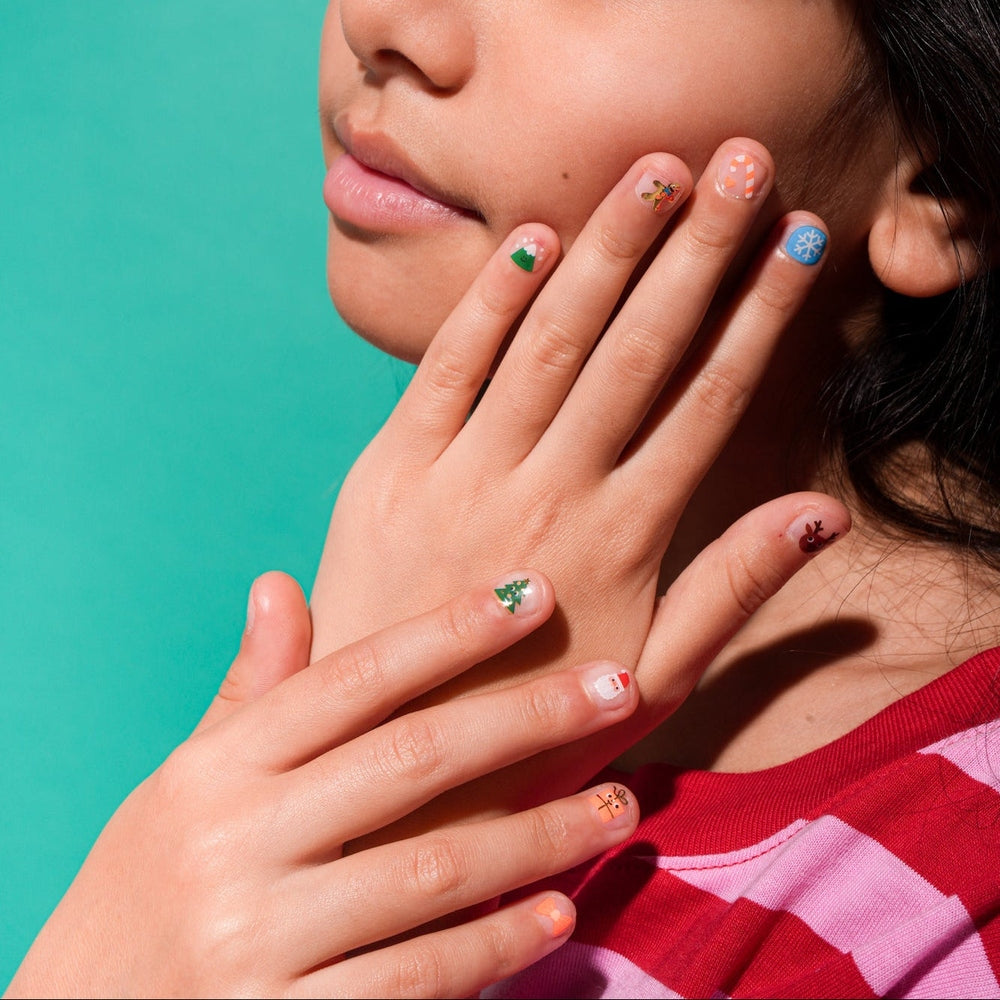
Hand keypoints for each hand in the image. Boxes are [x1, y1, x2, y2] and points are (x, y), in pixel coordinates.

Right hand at [5, 572, 639, 999]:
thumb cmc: (146, 892)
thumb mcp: (184, 786)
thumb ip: (249, 695)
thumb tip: (278, 583)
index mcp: (217, 771)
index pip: (354, 678)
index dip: (450, 631)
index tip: (534, 594)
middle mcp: (236, 842)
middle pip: (412, 760)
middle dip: (528, 717)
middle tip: (620, 688)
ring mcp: (259, 937)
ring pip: (433, 869)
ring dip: (539, 837)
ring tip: (617, 804)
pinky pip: (414, 978)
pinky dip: (492, 947)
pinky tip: (556, 915)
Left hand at [309, 141, 846, 819]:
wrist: (391, 769)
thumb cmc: (537, 729)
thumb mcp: (659, 682)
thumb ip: (734, 591)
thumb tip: (821, 516)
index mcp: (620, 539)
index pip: (707, 402)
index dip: (758, 315)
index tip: (799, 241)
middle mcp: (546, 492)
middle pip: (636, 348)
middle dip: (698, 251)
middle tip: (745, 164)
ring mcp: (461, 475)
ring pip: (547, 340)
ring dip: (605, 250)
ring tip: (656, 175)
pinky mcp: (388, 472)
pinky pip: (442, 369)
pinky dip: (486, 302)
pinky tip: (530, 239)